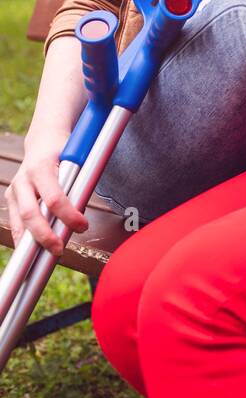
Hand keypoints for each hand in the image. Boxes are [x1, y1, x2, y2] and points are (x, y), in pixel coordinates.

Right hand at [7, 133, 88, 255]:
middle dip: (45, 235)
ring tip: (46, 256)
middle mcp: (23, 180)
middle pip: (30, 213)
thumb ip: (76, 187)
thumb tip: (80, 219)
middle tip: (60, 250)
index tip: (83, 226)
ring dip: (32, 242)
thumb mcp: (75, 163)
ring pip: (19, 221)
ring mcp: (14, 189)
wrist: (43, 141)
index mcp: (41, 168)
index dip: (68, 215)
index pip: (54, 198)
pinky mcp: (10, 198)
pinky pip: (15, 222)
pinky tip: (32, 252)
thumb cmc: (63, 153)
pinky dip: (24, 238)